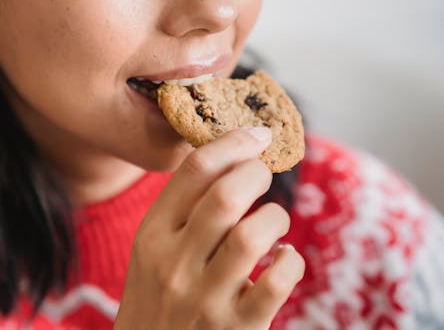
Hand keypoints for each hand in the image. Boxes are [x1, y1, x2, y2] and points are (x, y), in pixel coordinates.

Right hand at [114, 128, 304, 329]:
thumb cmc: (158, 298)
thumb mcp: (152, 250)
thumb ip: (182, 210)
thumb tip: (230, 155)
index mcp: (152, 236)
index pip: (193, 172)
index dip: (232, 143)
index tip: (257, 134)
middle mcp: (175, 264)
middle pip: (227, 195)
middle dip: (257, 172)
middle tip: (264, 172)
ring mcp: (206, 299)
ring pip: (254, 234)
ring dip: (275, 216)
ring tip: (272, 221)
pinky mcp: (238, 328)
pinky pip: (278, 281)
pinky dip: (291, 261)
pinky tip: (284, 259)